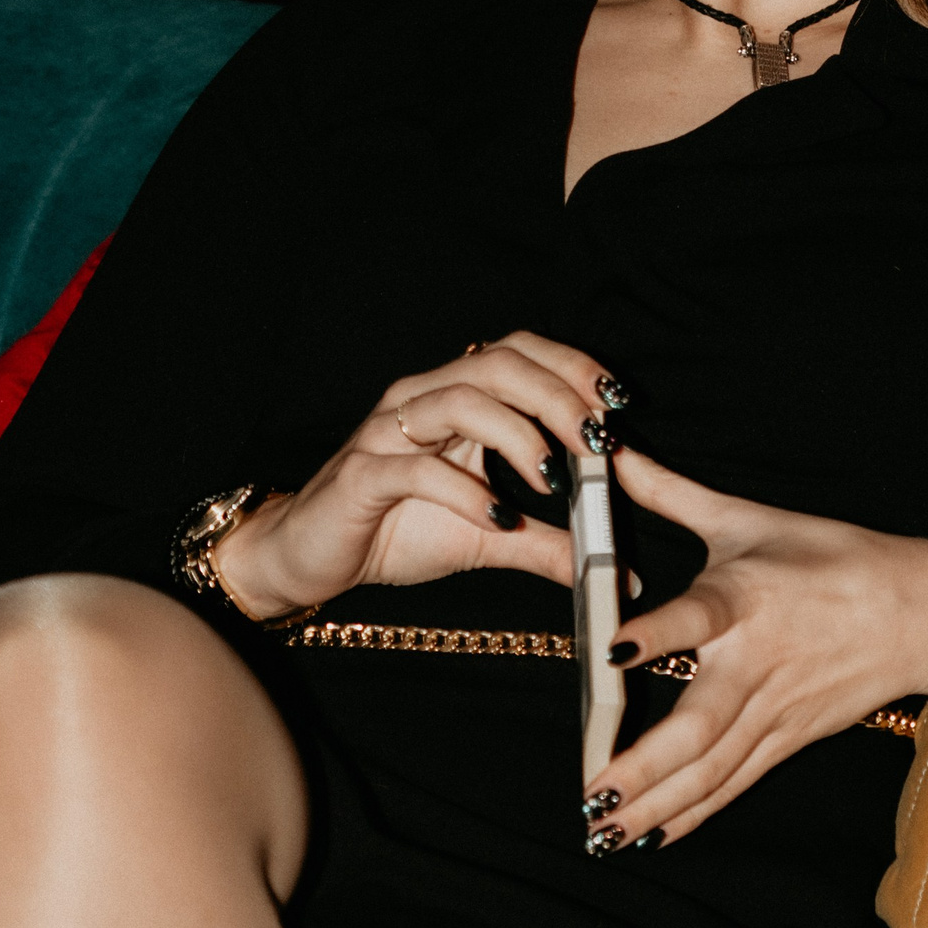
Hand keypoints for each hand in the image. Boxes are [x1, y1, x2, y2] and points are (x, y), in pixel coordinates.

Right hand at [213, 331, 621, 618]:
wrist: (308, 557)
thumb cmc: (394, 530)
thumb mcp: (487, 537)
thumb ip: (548, 545)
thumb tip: (618, 576)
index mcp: (454, 398)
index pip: (517, 352)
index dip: (570, 366)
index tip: (616, 402)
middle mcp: (421, 400)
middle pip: (497, 366)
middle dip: (556, 397)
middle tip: (596, 441)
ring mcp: (387, 434)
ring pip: (460, 402)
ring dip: (518, 436)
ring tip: (551, 479)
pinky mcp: (361, 476)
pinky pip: (417, 469)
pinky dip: (465, 491)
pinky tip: (498, 517)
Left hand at [584, 450, 927, 849]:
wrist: (922, 611)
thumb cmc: (832, 556)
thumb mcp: (750, 517)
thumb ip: (672, 492)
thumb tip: (610, 453)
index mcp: (746, 598)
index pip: (696, 618)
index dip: (654, 634)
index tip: (611, 653)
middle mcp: (757, 662)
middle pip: (699, 725)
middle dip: (643, 765)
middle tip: (592, 791)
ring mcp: (776, 710)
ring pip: (711, 769)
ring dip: (656, 804)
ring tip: (603, 832)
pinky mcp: (789, 738)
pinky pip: (735, 783)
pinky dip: (694, 813)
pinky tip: (652, 834)